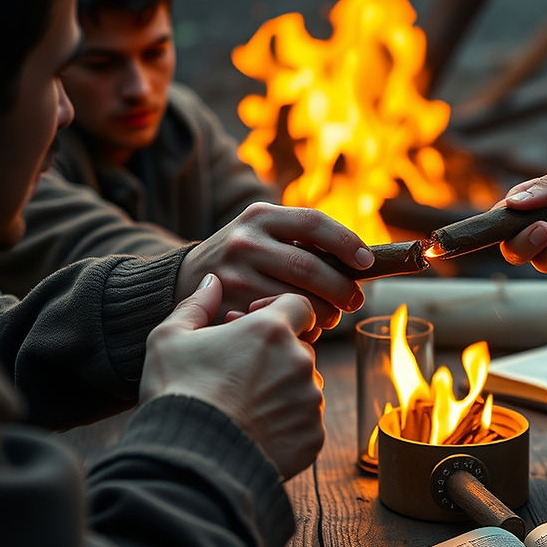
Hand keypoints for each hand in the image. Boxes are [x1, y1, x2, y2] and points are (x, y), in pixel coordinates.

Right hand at [141, 273, 324, 479]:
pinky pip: (306, 423)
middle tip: (240, 372)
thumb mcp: (169, 338)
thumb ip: (196, 304)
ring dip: (283, 390)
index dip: (278, 312)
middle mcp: (300, 362)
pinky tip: (255, 431)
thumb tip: (213, 281)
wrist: (188, 458)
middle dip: (276, 356)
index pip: (299, 306)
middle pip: (300, 349)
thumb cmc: (176, 392)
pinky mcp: (313, 437)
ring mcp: (310, 402)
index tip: (253, 326)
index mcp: (272, 331)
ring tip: (244, 406)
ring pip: (304, 387)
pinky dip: (287, 425)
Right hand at [175, 203, 374, 335]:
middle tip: (353, 302)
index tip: (367, 262)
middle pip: (310, 267)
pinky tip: (302, 330)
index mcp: (259, 216)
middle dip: (341, 288)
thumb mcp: (262, 235)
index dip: (347, 242)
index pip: (314, 222)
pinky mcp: (227, 309)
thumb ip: (302, 242)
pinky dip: (299, 330)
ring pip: (297, 300)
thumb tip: (362, 262)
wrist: (179, 282)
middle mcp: (244, 242)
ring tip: (329, 317)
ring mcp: (233, 276)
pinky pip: (278, 324)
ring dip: (324, 314)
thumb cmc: (241, 261)